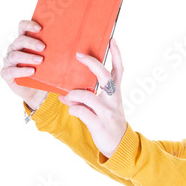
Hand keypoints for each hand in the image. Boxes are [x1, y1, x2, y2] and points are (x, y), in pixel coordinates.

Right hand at [0, 20, 48, 109]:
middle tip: (43, 47)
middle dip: (31, 42)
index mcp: (24, 41)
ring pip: (15, 55)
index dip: (29, 25)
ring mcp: (9, 61)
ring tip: (40, 60)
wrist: (38, 92)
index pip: (22, 27)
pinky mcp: (6, 74)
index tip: (40, 28)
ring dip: (28, 57)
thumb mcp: (51, 60)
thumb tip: (77, 45)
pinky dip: (21, 70)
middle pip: (19, 40)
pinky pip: (11, 71)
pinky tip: (32, 71)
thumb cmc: (45, 72)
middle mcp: (15, 49)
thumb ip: (56, 50)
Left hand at [58, 39, 126, 158]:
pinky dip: (73, 110)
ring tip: (66, 97)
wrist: (119, 146)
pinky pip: (82, 112)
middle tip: (78, 55)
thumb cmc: (109, 123)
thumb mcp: (104, 107)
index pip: (119, 69)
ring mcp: (107, 111)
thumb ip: (89, 98)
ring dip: (74, 95)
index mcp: (115, 92)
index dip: (116, 54)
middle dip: (91, 64)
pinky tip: (71, 111)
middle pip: (105, 76)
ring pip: (88, 96)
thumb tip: (66, 93)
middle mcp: (113, 99)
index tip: (112, 40)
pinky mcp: (99, 123)